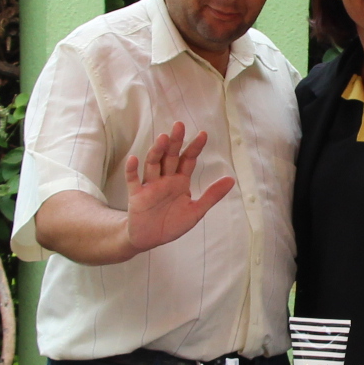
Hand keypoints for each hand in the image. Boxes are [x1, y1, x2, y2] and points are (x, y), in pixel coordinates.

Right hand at [122, 123, 234, 254]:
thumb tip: (232, 179)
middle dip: (175, 142)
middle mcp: (165, 179)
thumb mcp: (196, 211)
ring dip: (157, 151)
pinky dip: (132, 170)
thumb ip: (212, 195)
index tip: (203, 134)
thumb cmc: (172, 223)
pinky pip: (133, 180)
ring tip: (163, 138)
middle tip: (179, 125)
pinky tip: (133, 159)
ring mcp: (150, 185)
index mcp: (180, 181)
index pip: (188, 160)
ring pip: (153, 164)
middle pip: (170, 157)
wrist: (149, 238)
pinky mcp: (136, 195)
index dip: (195, 147)